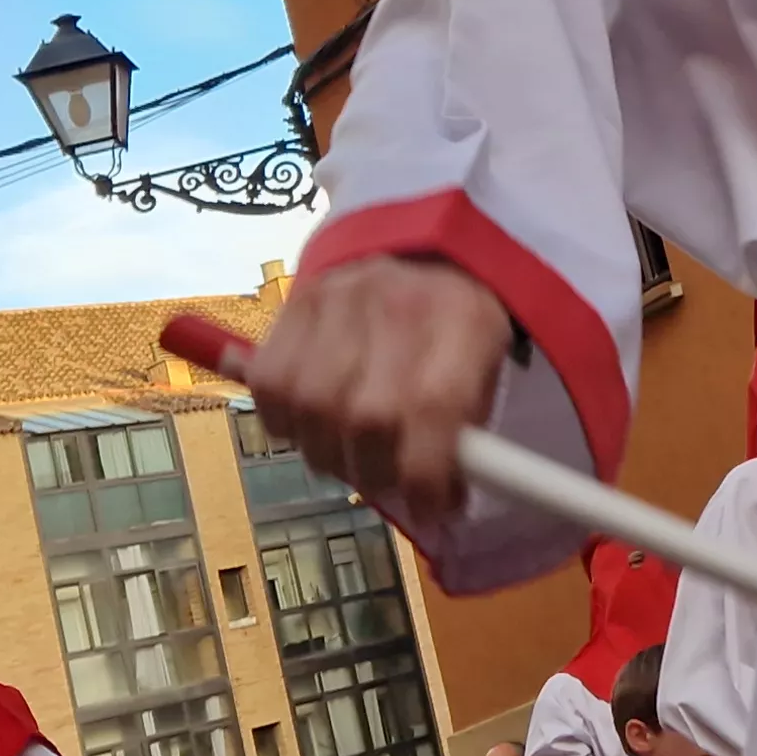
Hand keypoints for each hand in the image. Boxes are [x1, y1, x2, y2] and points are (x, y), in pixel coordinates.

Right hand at [250, 255, 513, 518]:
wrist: (419, 248)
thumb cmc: (458, 326)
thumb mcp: (487, 367)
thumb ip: (466, 433)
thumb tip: (437, 507)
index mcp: (463, 318)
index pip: (432, 408)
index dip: (424, 475)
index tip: (432, 508)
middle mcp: (397, 302)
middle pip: (364, 416)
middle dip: (375, 472)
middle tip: (387, 480)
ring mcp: (339, 298)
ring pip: (309, 405)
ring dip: (327, 453)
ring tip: (349, 453)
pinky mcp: (296, 301)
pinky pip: (269, 386)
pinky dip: (286, 422)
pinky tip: (313, 423)